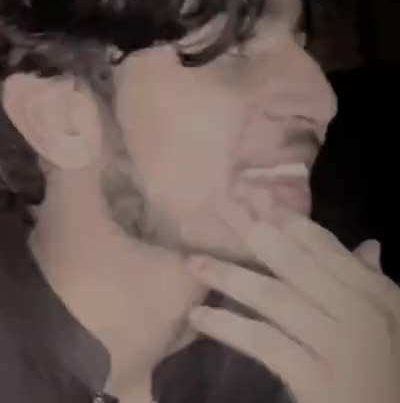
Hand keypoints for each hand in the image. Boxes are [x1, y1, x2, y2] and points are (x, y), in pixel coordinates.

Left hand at [186, 195, 399, 402]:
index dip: (283, 216)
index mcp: (376, 293)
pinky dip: (228, 327)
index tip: (250, 193)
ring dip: (229, 275)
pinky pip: (263, 342)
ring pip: (273, 297)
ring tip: (194, 262)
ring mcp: (336, 345)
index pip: (322, 245)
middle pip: (293, 262)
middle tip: (216, 209)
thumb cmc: (391, 370)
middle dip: (251, 232)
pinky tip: (198, 316)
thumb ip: (373, 282)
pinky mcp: (316, 380)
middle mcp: (359, 312)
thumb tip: (369, 245)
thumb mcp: (392, 322)